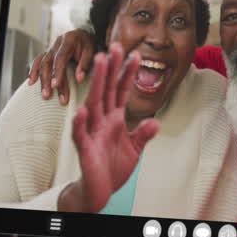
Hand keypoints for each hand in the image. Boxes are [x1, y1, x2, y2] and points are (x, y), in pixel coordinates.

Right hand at [27, 29, 94, 103]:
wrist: (83, 35)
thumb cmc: (87, 44)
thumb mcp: (91, 51)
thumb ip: (85, 64)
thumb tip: (79, 79)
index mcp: (68, 40)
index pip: (60, 58)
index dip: (57, 72)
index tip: (55, 85)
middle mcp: (56, 43)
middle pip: (47, 62)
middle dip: (47, 80)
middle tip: (48, 95)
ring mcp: (50, 48)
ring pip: (41, 63)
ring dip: (41, 79)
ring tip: (43, 94)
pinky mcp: (47, 53)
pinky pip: (37, 61)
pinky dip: (33, 71)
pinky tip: (31, 82)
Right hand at [58, 43, 159, 212]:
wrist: (100, 191)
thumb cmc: (113, 168)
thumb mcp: (135, 149)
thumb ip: (144, 134)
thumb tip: (155, 120)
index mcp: (114, 119)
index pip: (122, 91)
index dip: (128, 73)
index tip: (135, 54)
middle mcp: (102, 121)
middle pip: (107, 89)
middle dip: (111, 68)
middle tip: (114, 45)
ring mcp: (92, 132)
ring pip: (94, 102)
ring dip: (97, 83)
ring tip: (99, 63)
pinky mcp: (85, 148)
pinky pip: (81, 133)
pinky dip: (81, 122)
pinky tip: (83, 109)